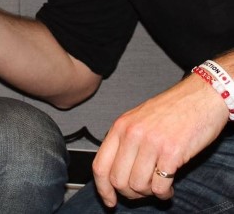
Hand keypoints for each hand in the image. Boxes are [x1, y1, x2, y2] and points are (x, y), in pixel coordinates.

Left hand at [92, 74, 227, 206]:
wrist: (199, 98)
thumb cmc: (171, 110)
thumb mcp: (138, 120)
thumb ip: (124, 141)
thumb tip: (113, 171)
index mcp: (120, 126)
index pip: (100, 165)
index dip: (103, 189)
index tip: (110, 201)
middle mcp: (131, 134)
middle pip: (118, 180)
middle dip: (130, 193)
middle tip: (143, 191)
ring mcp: (150, 143)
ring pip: (137, 186)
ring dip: (149, 193)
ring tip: (159, 185)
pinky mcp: (171, 153)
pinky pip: (159, 187)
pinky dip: (164, 193)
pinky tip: (169, 185)